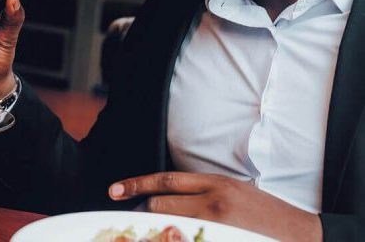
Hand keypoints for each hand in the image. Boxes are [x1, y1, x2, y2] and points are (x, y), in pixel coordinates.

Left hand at [109, 172, 322, 241]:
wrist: (303, 235)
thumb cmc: (266, 215)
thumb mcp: (234, 191)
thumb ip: (202, 192)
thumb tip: (167, 197)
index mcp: (216, 183)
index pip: (166, 180)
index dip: (136, 184)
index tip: (114, 190)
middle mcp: (214, 200)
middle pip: (161, 203)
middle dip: (145, 212)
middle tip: (136, 221)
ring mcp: (218, 224)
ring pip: (169, 223)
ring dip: (158, 229)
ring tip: (155, 231)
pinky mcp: (222, 238)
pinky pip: (188, 238)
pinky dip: (177, 237)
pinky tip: (177, 237)